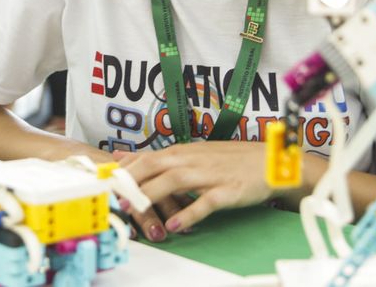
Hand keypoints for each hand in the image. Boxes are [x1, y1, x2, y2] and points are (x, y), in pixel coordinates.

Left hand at [113, 141, 273, 239]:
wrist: (270, 161)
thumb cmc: (230, 160)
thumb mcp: (192, 153)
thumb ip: (159, 158)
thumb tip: (123, 157)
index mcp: (184, 151)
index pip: (146, 158)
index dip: (124, 171)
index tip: (105, 184)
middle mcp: (194, 159)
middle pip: (156, 166)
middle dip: (132, 181)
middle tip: (113, 198)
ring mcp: (210, 175)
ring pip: (175, 181)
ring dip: (153, 195)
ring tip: (136, 210)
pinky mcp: (227, 190)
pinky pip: (205, 202)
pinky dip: (189, 213)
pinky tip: (175, 225)